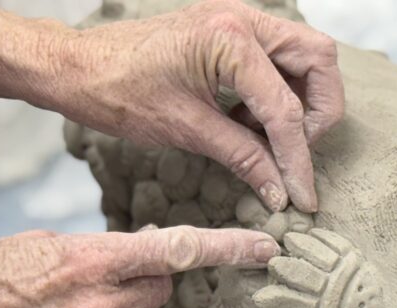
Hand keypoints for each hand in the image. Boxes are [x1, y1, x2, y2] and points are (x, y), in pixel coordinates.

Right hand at [0, 227, 278, 307]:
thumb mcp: (37, 245)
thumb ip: (97, 254)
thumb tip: (133, 259)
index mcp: (91, 262)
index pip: (177, 250)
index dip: (228, 247)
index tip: (264, 246)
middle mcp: (102, 307)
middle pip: (162, 291)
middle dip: (145, 283)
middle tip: (106, 279)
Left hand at [57, 0, 343, 212]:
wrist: (78, 67)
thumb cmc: (119, 92)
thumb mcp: (186, 130)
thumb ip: (242, 158)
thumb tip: (279, 191)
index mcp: (228, 40)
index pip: (284, 110)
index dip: (297, 160)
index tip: (303, 198)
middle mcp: (242, 19)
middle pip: (318, 60)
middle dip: (317, 113)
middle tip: (293, 151)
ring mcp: (237, 20)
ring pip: (304, 57)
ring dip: (298, 102)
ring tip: (260, 137)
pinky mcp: (230, 32)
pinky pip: (277, 60)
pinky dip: (276, 94)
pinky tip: (246, 122)